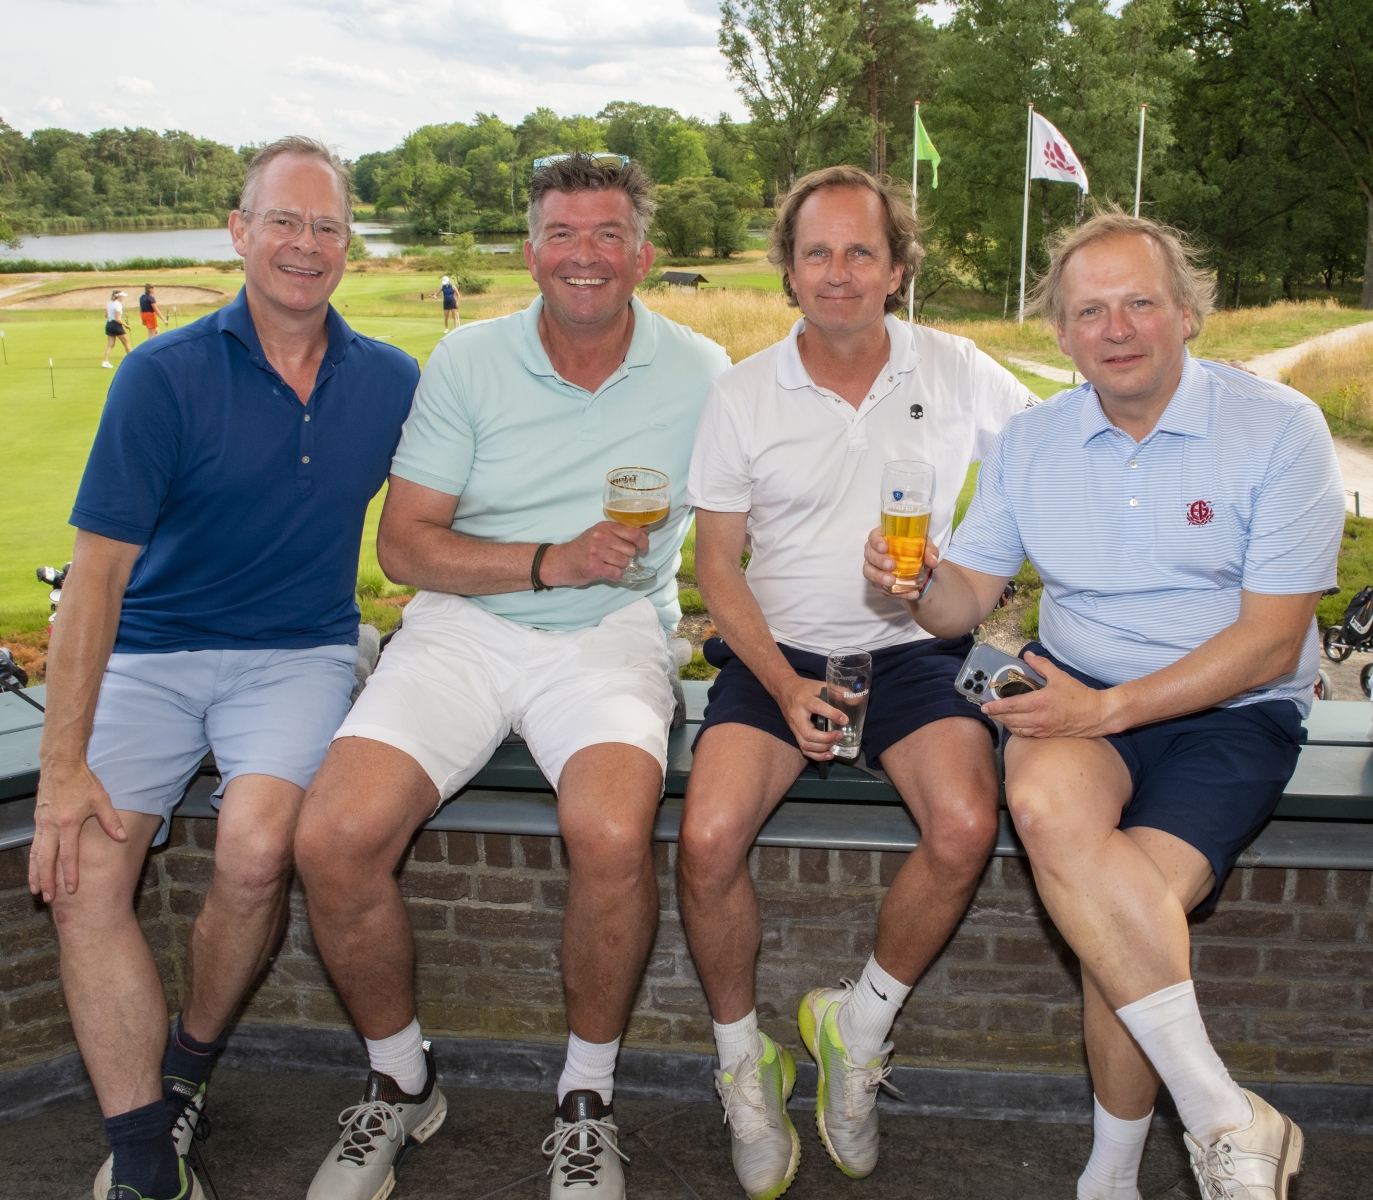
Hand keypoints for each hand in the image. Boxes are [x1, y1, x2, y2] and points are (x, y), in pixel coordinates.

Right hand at [28, 759, 126, 900]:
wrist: (61, 763)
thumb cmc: (82, 781)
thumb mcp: (101, 799)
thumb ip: (110, 821)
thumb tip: (122, 838)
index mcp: (68, 822)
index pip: (68, 855)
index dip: (69, 873)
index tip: (71, 889)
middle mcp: (51, 826)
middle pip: (46, 859)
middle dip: (46, 880)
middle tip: (47, 898)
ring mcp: (41, 823)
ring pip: (35, 854)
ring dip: (35, 873)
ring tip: (35, 890)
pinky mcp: (38, 820)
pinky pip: (33, 844)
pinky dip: (32, 859)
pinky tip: (34, 868)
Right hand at [541, 521, 648, 586]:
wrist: (561, 561)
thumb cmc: (583, 548)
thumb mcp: (600, 533)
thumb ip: (621, 531)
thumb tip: (645, 528)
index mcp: (605, 527)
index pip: (633, 532)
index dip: (642, 541)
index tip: (643, 546)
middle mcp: (601, 537)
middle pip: (630, 550)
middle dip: (626, 556)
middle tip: (614, 558)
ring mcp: (597, 552)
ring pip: (624, 562)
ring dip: (619, 567)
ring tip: (607, 565)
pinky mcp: (594, 567)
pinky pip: (616, 574)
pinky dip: (614, 576)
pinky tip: (606, 573)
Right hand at [773, 674, 845, 760]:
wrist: (783, 689)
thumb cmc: (804, 687)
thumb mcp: (820, 685)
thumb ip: (838, 691)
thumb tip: (857, 700)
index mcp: (804, 699)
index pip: (817, 707)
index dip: (832, 714)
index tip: (845, 720)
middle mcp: (797, 715)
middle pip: (808, 733)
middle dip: (826, 738)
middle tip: (840, 735)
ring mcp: (794, 726)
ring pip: (805, 744)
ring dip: (822, 748)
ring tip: (835, 744)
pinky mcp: (794, 733)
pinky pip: (803, 748)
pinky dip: (816, 755)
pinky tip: (828, 754)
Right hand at [863, 527, 939, 596]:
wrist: (919, 569)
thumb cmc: (917, 551)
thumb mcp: (926, 547)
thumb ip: (929, 551)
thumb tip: (932, 561)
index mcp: (884, 537)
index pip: (873, 536)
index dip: (876, 541)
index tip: (884, 548)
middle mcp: (874, 551)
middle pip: (869, 554)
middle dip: (879, 560)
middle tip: (892, 566)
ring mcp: (874, 567)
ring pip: (869, 572)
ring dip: (879, 577)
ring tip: (892, 582)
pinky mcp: (877, 582)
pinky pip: (881, 588)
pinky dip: (895, 592)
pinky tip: (908, 594)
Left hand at [980, 651, 1120, 739]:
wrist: (1097, 715)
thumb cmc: (1080, 695)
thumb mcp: (1060, 676)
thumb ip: (1041, 665)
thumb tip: (1027, 656)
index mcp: (1040, 702)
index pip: (1011, 706)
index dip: (996, 707)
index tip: (984, 706)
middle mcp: (1039, 718)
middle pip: (1010, 720)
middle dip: (997, 716)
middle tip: (988, 711)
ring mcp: (1043, 729)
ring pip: (1017, 729)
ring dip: (1006, 724)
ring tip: (999, 717)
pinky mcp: (1047, 735)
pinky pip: (1027, 734)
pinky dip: (1017, 730)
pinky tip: (1015, 724)